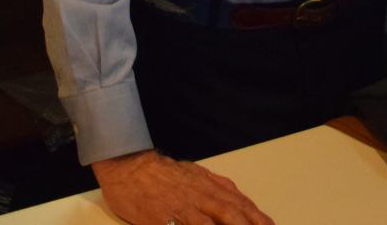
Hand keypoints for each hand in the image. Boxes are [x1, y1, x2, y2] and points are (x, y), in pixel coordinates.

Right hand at [92, 148, 276, 224]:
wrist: (129, 166)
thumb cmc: (161, 173)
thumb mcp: (193, 174)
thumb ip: (213, 186)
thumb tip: (234, 197)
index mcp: (208, 183)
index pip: (238, 201)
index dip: (256, 216)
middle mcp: (200, 193)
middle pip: (232, 211)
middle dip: (251, 224)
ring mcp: (184, 206)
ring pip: (214, 221)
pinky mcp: (165, 218)